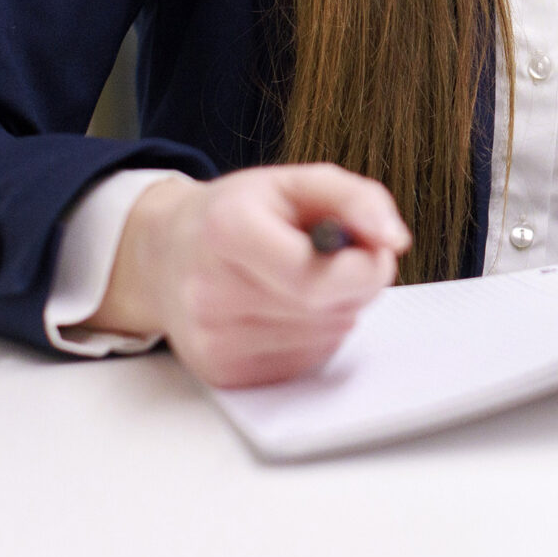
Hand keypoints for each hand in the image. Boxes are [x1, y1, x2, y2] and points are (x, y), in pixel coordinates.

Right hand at [93, 163, 409, 388]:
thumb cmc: (237, 214)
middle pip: (326, 310)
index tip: (372, 248)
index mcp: (227, 230)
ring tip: (304, 280)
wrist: (165, 255)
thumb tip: (392, 240)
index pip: (316, 277)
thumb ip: (356, 199)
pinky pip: (304, 361)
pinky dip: (314, 335)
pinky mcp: (222, 374)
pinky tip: (286, 309)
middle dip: (354, 284)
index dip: (364, 267)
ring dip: (335, 310)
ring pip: (323, 337)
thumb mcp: (295, 182)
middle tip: (340, 258)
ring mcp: (213, 340)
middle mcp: (210, 292)